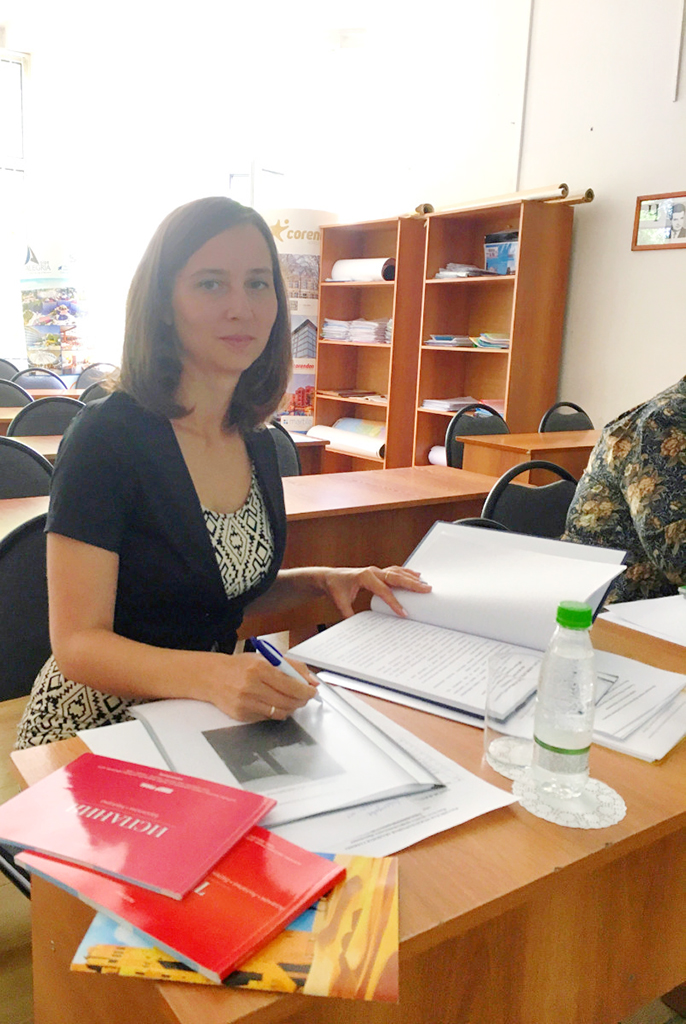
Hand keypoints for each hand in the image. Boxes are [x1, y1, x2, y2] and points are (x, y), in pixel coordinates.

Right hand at [200, 651, 319, 722]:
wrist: (212, 677)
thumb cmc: (240, 666)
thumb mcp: (266, 658)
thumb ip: (292, 667)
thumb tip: (312, 681)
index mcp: (259, 668)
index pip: (291, 684)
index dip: (306, 690)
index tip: (312, 691)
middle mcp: (252, 686)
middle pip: (288, 700)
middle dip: (301, 700)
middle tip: (304, 697)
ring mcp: (246, 702)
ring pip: (280, 712)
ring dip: (290, 708)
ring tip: (291, 700)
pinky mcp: (242, 714)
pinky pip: (267, 718)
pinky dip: (275, 712)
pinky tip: (273, 703)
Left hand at [319, 565, 430, 617]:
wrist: (329, 577)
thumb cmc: (335, 587)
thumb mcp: (339, 602)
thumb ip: (347, 614)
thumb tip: (355, 628)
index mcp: (364, 577)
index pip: (383, 590)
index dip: (394, 602)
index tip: (404, 613)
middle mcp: (372, 571)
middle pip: (395, 577)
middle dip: (412, 584)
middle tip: (427, 590)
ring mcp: (376, 571)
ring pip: (397, 573)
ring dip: (412, 578)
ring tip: (425, 584)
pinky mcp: (378, 573)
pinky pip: (395, 571)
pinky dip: (406, 573)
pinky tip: (416, 576)